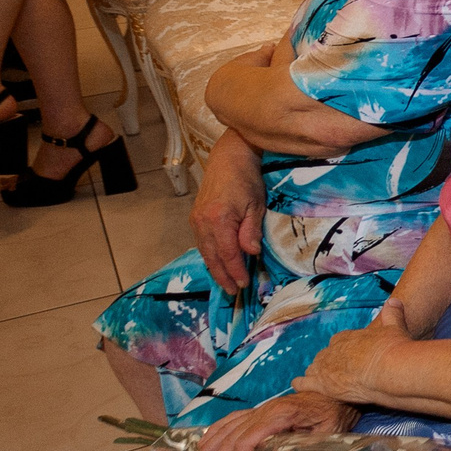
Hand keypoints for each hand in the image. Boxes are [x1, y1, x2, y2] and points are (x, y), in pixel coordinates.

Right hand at [189, 139, 265, 291]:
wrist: (228, 158)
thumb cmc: (247, 179)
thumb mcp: (256, 205)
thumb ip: (251, 230)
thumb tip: (251, 253)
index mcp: (218, 219)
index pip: (228, 254)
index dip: (236, 271)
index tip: (244, 284)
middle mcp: (202, 222)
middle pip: (212, 257)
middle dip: (223, 276)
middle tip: (234, 291)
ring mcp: (196, 220)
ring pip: (205, 252)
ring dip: (215, 269)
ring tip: (226, 283)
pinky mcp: (195, 217)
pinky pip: (202, 243)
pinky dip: (210, 256)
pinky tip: (218, 263)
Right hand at [189, 390, 352, 450]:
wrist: (337, 393)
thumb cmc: (334, 414)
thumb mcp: (326, 434)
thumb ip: (304, 449)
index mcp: (279, 415)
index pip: (247, 441)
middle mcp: (263, 410)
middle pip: (230, 438)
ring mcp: (259, 409)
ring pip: (224, 429)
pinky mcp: (258, 411)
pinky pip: (229, 421)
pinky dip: (213, 434)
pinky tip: (203, 447)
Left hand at [295, 312, 407, 405]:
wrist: (388, 369)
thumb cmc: (393, 348)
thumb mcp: (395, 328)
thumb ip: (392, 315)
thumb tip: (395, 301)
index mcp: (348, 337)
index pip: (339, 340)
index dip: (343, 348)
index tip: (349, 354)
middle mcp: (333, 350)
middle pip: (325, 355)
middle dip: (330, 362)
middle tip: (339, 371)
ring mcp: (326, 367)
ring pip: (314, 368)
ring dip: (316, 373)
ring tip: (320, 379)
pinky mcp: (322, 384)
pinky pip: (304, 382)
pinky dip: (301, 383)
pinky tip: (298, 384)